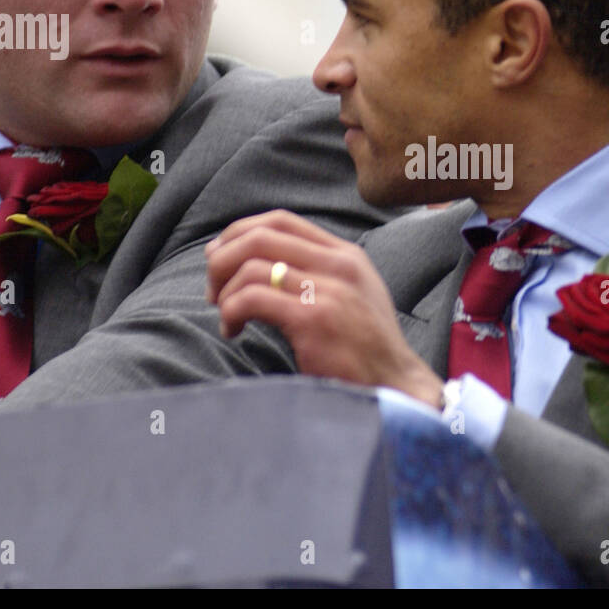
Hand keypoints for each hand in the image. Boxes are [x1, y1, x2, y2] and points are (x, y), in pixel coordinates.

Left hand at [205, 209, 443, 407]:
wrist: (395, 387)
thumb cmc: (364, 350)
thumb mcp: (350, 297)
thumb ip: (315, 274)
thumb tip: (253, 261)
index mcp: (346, 255)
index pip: (281, 220)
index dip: (240, 233)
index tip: (220, 257)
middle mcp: (339, 265)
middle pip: (260, 236)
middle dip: (222, 259)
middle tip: (213, 290)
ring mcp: (328, 290)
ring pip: (251, 266)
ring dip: (225, 292)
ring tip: (227, 318)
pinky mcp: (313, 319)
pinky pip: (252, 298)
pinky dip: (231, 312)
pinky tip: (234, 331)